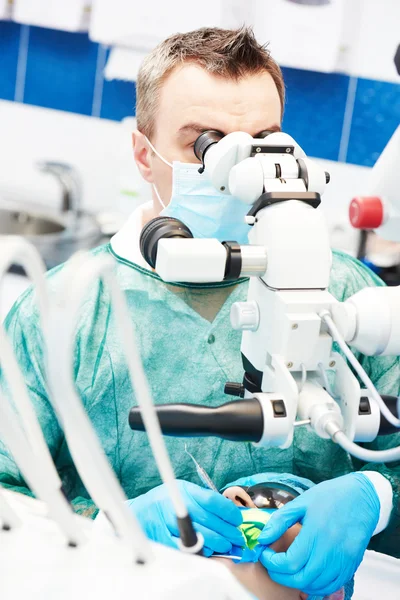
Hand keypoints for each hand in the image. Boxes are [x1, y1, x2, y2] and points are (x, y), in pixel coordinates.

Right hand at [127, 480, 243, 556]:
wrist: (139, 513)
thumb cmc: (165, 501)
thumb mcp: (183, 491)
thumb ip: (202, 499)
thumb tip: (228, 512)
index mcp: (185, 490)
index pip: (212, 500)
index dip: (228, 511)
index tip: (237, 519)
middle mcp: (177, 504)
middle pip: (209, 521)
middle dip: (227, 531)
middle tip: (237, 537)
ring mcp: (168, 522)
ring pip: (200, 536)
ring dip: (217, 543)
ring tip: (226, 545)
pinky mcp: (163, 538)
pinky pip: (186, 548)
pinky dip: (200, 551)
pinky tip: (208, 550)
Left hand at [258, 473, 379, 595]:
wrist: (361, 496)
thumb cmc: (330, 496)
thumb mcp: (301, 502)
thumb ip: (279, 521)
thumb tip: (262, 539)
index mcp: (316, 532)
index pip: (290, 562)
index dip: (272, 562)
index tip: (265, 553)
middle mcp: (331, 550)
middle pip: (301, 578)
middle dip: (280, 575)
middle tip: (272, 564)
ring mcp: (343, 560)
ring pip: (316, 586)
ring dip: (297, 582)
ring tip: (287, 569)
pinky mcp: (351, 565)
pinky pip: (332, 586)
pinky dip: (316, 586)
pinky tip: (307, 574)